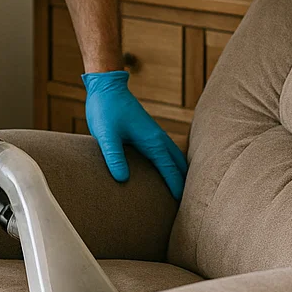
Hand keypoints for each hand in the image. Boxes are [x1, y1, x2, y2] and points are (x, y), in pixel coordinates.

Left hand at [82, 70, 187, 198]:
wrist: (106, 86)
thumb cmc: (105, 109)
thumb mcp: (106, 135)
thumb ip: (114, 156)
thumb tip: (123, 180)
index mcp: (151, 140)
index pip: (170, 168)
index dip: (176, 186)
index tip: (181, 205)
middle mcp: (157, 137)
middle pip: (179, 163)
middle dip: (184, 181)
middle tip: (186, 202)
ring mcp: (153, 133)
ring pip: (174, 155)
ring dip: (179, 171)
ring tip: (180, 190)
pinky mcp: (146, 132)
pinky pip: (165, 150)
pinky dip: (171, 162)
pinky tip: (164, 170)